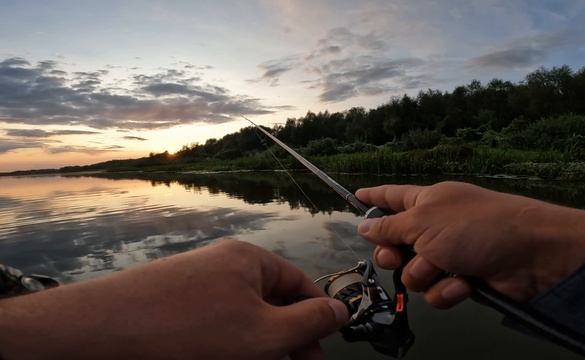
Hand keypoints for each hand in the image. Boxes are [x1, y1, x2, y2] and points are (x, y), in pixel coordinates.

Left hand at [0, 240, 347, 359]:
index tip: (323, 349)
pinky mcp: (173, 303)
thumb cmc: (190, 331)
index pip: (298, 283)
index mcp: (249, 260)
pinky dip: (229, 343)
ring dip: (259, 344)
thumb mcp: (263, 333)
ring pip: (242, 316)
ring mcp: (195, 284)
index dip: (318, 316)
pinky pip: (214, 323)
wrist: (102, 332)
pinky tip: (228, 357)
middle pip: (270, 300)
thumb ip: (308, 322)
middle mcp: (222, 265)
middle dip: (287, 337)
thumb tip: (342, 308)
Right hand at [356, 182, 584, 308]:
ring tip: (443, 268)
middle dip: (393, 255)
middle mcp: (435, 227)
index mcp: (426, 202)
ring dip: (425, 275)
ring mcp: (449, 254)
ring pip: (414, 273)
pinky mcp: (462, 280)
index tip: (356, 195)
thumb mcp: (424, 222)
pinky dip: (447, 290)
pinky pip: (437, 291)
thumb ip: (389, 227)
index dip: (373, 197)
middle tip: (396, 257)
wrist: (529, 254)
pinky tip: (463, 284)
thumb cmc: (473, 226)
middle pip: (395, 244)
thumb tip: (363, 225)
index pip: (392, 196)